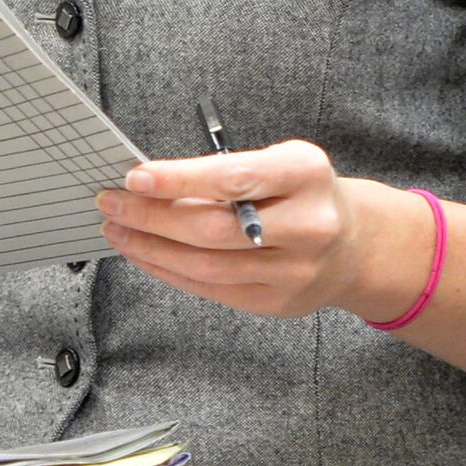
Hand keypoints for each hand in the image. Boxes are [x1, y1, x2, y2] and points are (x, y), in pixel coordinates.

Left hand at [98, 140, 418, 322]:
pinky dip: (169, 271)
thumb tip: (149, 182)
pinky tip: (144, 254)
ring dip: (151, 248)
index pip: (232, 178)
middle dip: (151, 216)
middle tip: (111, 202)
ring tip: (118, 230)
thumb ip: (227, 172)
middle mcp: (308, 225)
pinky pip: (211, 290)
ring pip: (206, 266)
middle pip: (213, 228)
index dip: (178, 179)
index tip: (135, 176)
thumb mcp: (281, 163)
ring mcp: (295, 272)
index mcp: (306, 175)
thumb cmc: (303, 194)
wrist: (354, 245)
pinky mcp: (277, 303)